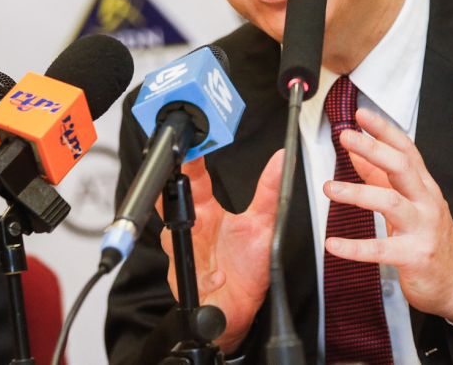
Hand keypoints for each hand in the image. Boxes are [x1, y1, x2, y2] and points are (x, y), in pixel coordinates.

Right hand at [158, 150, 283, 351]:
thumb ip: (270, 191)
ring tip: (200, 232)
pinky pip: (193, 276)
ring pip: (172, 239)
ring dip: (186, 237)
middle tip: (178, 180)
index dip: (190, 164)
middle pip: (173, 205)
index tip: (191, 147)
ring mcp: (185, 254)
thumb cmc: (247, 264)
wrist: (238, 305)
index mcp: (206, 212)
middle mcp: (192, 229)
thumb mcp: (263, 223)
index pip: (194, 181)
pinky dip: (208, 277)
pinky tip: (219, 276)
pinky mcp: (187, 282)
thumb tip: (281, 159)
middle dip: (171, 193)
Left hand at [323, 109, 452, 323]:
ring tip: (330, 188)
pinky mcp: (414, 256)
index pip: (406, 149)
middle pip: (401, 167)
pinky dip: (355, 247)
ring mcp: (422, 228)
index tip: (361, 116)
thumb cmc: (430, 238)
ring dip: (357, 192)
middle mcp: (425, 202)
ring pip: (390, 202)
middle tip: (346, 137)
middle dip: (373, 149)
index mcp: (424, 186)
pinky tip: (333, 244)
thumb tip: (358, 154)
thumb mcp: (410, 202)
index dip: (384, 130)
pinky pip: (381, 249)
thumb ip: (382, 178)